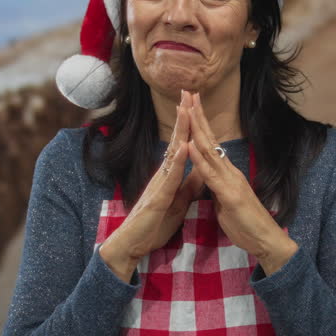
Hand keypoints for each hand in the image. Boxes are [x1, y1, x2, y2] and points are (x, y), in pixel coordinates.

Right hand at [100, 91, 203, 280]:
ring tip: (186, 109)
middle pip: (176, 140)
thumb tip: (202, 170)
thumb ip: (188, 186)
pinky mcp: (158, 198)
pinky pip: (170, 177)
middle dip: (183, 117)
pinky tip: (185, 147)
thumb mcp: (178, 202)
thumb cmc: (153, 225)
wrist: (133, 244)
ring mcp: (159, 184)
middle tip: (188, 91)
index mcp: (169, 176)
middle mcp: (163, 174)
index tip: (195, 103)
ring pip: (172, 153)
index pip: (181, 145)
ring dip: (179, 131)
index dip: (189, 124)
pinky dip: (179, 161)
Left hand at [186, 93, 297, 274]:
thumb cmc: (246, 224)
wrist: (266, 240)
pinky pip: (211, 174)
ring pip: (210, 150)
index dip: (199, 124)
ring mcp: (230, 180)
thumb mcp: (225, 202)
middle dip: (198, 115)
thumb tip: (207, 180)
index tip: (190, 104)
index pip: (210, 143)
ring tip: (187, 108)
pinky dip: (199, 159)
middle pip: (210, 138)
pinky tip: (190, 145)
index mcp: (226, 172)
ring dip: (197, 128)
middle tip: (188, 92)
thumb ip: (216, 188)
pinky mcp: (230, 194)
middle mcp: (229, 171)